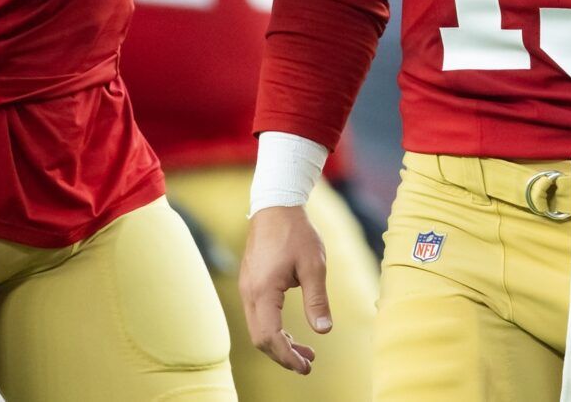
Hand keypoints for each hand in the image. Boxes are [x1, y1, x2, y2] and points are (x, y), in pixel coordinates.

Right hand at [238, 206, 333, 374]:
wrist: (276, 205)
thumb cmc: (296, 233)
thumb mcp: (314, 265)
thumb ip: (317, 300)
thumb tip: (323, 331)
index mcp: (263, 291)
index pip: (269, 336)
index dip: (287, 356)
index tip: (306, 366)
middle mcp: (249, 293)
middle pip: (260, 338)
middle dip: (283, 356)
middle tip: (308, 365)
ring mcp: (247, 288)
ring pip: (257, 329)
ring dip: (279, 344)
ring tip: (306, 353)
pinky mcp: (251, 284)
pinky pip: (258, 316)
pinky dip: (274, 330)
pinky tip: (292, 333)